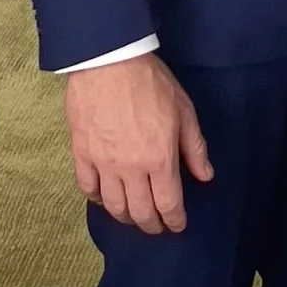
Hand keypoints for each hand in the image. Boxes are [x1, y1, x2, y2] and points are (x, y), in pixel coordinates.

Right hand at [63, 54, 213, 234]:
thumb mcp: (184, 111)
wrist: (109, 60)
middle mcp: (131, 168)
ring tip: (133, 216)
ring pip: (114, 206)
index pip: (169, 205)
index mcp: (160, 159)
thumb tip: (205, 176)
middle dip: (152, 225)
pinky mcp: (81, 153)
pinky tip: (105, 198)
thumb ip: (195, 148)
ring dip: (126, 217)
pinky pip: (87, 187)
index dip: (175, 221)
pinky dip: (97, 199)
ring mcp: (103, 162)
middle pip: (141, 212)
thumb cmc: (150, 82)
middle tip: (156, 226)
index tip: (178, 225)